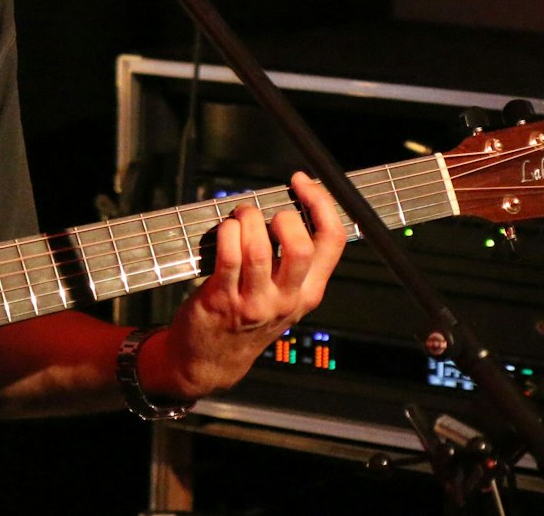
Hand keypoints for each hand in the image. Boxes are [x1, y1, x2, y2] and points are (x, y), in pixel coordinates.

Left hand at [144, 171, 345, 400]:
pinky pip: (228, 255)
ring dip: (246, 220)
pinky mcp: (222, 299)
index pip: (332, 241)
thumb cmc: (246, 319)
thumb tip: (289, 204)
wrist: (211, 360)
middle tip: (265, 213)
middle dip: (282, 216)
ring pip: (258, 247)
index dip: (321, 204)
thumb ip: (292, 259)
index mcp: (309, 292)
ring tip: (239, 219)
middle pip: (300, 246)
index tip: (302, 183)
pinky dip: (225, 233)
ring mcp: (255, 302)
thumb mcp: (284, 296)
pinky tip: (224, 231)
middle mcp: (287, 298)